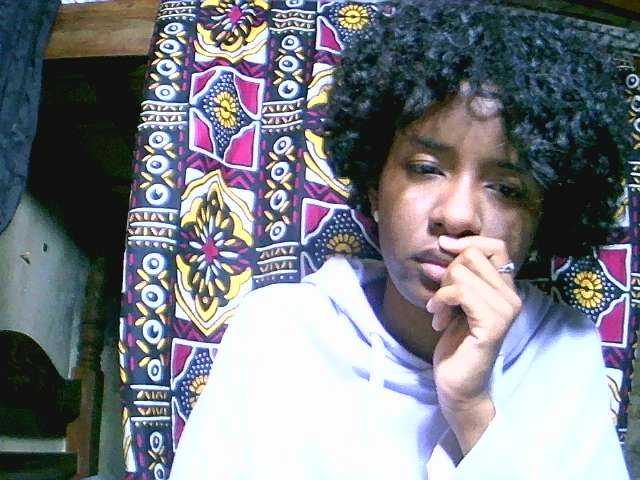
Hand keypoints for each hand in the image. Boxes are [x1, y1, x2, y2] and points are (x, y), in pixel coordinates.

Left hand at [426, 235, 521, 451]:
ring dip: (442, 291)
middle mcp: (512, 296)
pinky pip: (461, 292)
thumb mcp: (454, 302)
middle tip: (441, 300)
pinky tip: (438, 320)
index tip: (444, 250)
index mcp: (505, 289)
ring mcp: (505, 310)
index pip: (495, 246)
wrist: (458, 385)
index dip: (468, 242)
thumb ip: (455, 276)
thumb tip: (443, 245)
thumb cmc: (456, 345)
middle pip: (473, 255)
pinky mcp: (493, 324)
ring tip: (438, 312)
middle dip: (448, 273)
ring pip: (464, 272)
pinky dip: (441, 301)